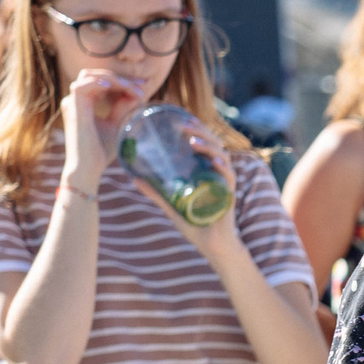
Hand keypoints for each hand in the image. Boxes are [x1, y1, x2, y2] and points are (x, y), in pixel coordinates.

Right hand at [58, 67, 147, 180]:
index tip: (142, 86)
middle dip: (119, 78)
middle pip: (96, 75)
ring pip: (89, 75)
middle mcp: (76, 100)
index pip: (103, 82)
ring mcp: (72, 103)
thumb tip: (136, 91)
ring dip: (112, 79)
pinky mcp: (72, 108)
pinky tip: (113, 86)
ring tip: (129, 88)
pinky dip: (98, 82)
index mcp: (85, 103)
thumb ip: (124, 107)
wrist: (89, 168)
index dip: (123, 81)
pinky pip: (81, 85)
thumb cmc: (102, 150)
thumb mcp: (117, 123)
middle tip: (139, 86)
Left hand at [134, 121, 242, 263]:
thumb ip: (155, 192)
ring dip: (209, 146)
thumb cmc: (195, 225)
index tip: (180, 117)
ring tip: (193, 140)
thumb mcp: (171, 205)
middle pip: (212, 144)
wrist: (214, 246)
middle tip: (183, 124)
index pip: (203, 143)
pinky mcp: (229, 195)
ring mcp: (224, 183)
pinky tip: (214, 162)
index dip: (195, 128)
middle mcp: (216, 173)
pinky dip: (223, 168)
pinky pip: (229, 177)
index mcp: (205, 171)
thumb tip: (133, 178)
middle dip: (200, 131)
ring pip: (221, 156)